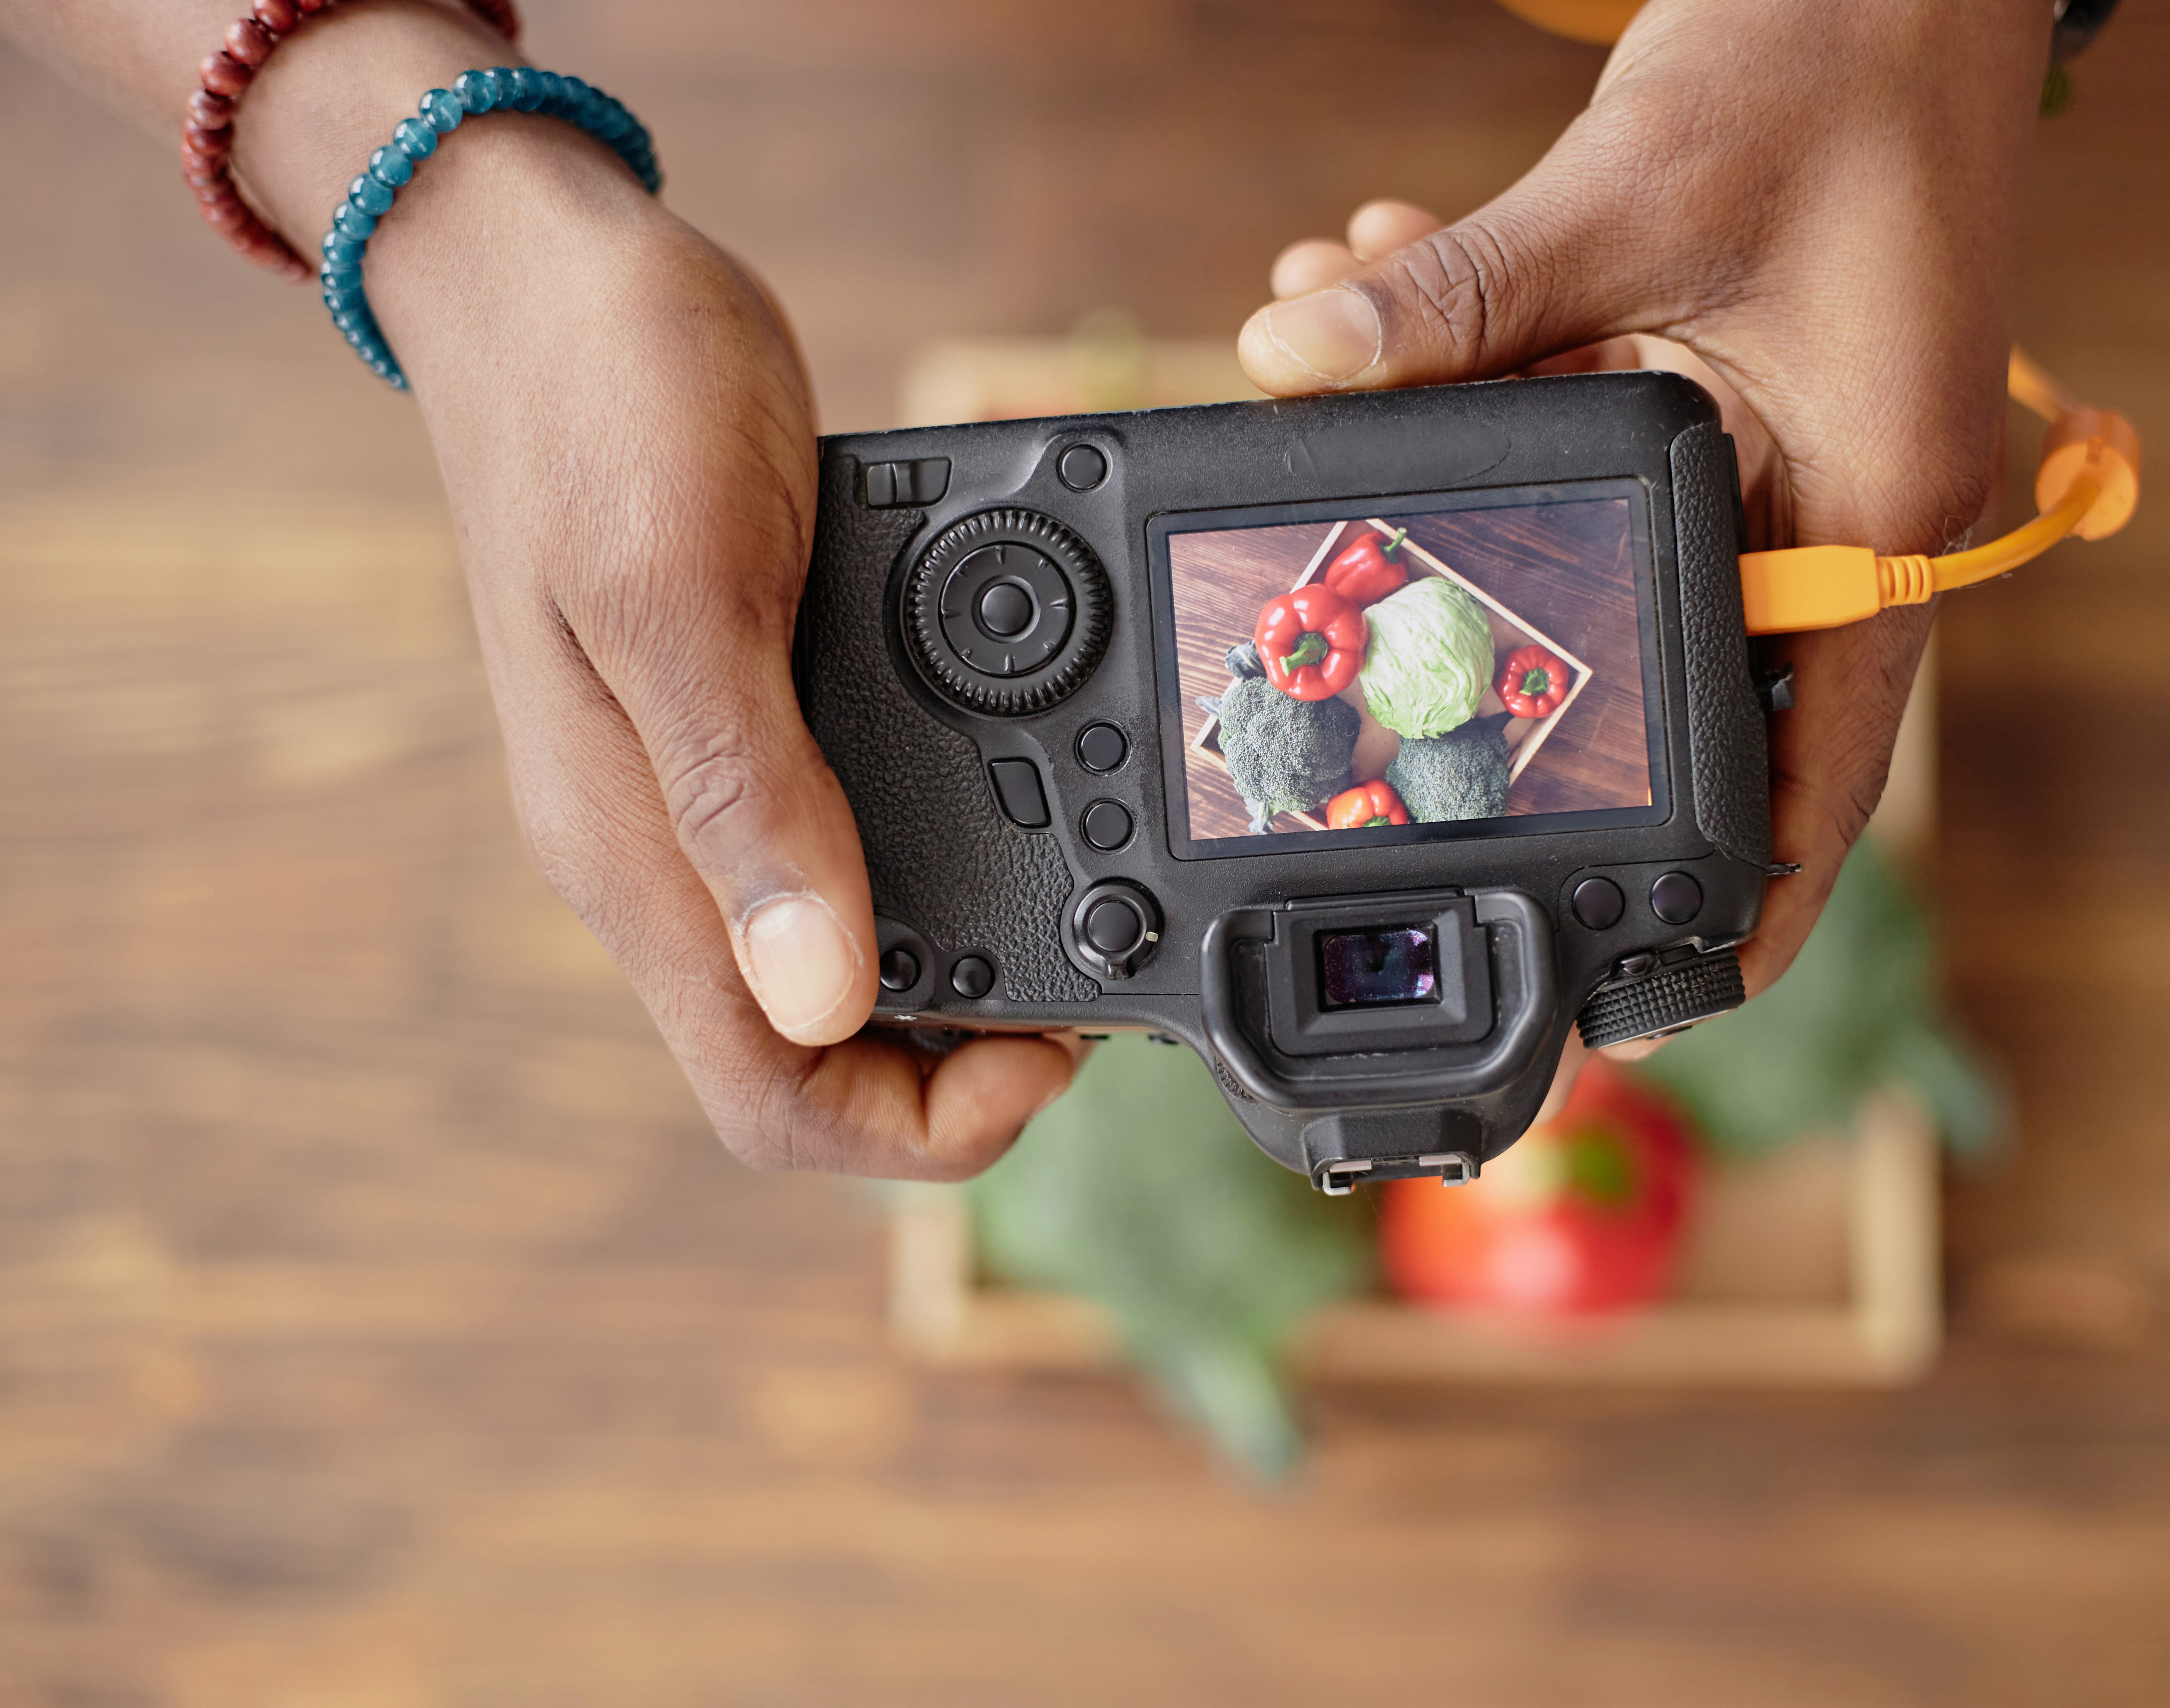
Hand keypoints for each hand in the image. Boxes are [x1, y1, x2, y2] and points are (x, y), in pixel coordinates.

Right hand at [221, 9, 1080, 1175]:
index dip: (917, 1130)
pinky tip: (1023, 796)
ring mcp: (701, 789)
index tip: (1049, 1068)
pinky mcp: (744, 719)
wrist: (552, 274)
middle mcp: (667, 850)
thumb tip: (821, 995)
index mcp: (637, 853)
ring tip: (1084, 892)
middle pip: (814, 1048)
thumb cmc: (603, 400)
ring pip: (839, 956)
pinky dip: (945, 854)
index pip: (768, 1091)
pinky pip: (843, 840)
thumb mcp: (680, 588)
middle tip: (1090, 985)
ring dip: (964, 967)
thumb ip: (744, 795)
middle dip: (960, 1062)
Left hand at [1240, 0, 2051, 1003]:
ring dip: (1482, 497)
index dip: (1744, 894)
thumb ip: (1459, 295)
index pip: (1818, 759)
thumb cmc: (1826, 65)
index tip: (1659, 995)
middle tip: (1390, 719)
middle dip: (1530, 670)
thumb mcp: (1628, 192)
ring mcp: (1800, 452)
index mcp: (1875, 500)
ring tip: (1334, 434)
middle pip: (1689, 667)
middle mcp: (1850, 500)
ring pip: (1622, 545)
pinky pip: (1613, 450)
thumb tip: (1291, 359)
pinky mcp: (1746, 392)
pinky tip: (1380, 319)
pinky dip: (1504, 407)